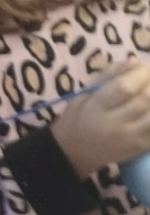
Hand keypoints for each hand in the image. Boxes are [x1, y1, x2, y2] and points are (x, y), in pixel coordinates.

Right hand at [48, 59, 149, 176]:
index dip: (141, 74)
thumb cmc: (76, 118)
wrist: (73, 153)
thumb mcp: (83, 94)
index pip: (124, 88)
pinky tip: (148, 109)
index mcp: (95, 108)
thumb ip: (107, 76)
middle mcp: (114, 124)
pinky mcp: (141, 146)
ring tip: (149, 91)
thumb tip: (134, 62)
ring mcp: (130, 138)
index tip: (144, 66)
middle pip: (145, 100)